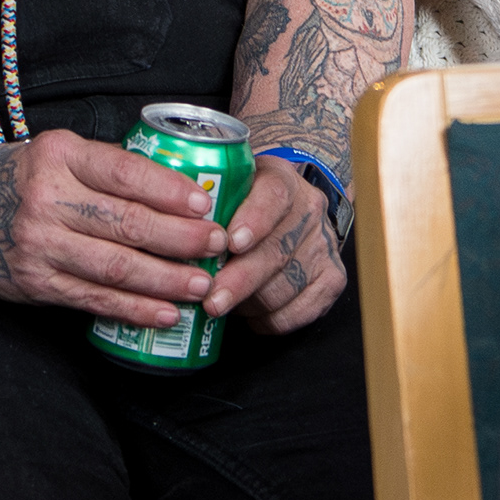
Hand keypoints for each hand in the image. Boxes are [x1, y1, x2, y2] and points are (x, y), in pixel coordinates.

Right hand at [0, 130, 232, 323]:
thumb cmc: (21, 178)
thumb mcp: (57, 154)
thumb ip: (106, 169)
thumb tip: (180, 190)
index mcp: (59, 155)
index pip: (125, 172)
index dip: (171, 190)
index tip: (207, 204)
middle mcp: (47, 198)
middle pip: (127, 223)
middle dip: (181, 238)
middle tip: (217, 245)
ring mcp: (39, 244)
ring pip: (116, 267)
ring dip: (166, 279)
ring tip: (203, 285)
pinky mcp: (36, 283)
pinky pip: (95, 299)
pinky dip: (135, 308)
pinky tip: (166, 313)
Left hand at [207, 160, 348, 332]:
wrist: (291, 212)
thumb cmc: (244, 204)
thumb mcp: (227, 188)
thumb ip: (204, 203)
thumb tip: (166, 231)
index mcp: (280, 179)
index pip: (273, 195)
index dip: (253, 220)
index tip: (231, 243)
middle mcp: (308, 210)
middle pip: (276, 250)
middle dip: (240, 280)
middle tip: (211, 299)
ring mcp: (323, 246)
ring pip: (285, 286)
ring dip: (248, 303)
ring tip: (220, 304)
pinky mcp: (333, 279)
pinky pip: (300, 311)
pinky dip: (269, 319)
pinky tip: (249, 313)